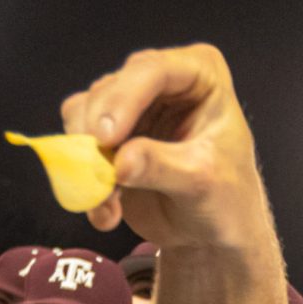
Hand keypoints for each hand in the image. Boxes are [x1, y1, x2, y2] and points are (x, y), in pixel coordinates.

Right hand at [60, 45, 277, 253]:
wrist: (211, 233)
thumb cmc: (226, 200)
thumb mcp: (202, 183)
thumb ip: (162, 167)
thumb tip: (120, 163)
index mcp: (200, 74)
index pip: (153, 69)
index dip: (124, 99)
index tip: (106, 139)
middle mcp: (161, 81)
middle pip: (110, 88)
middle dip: (96, 130)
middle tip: (97, 172)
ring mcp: (131, 107)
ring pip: (84, 111)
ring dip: (86, 158)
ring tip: (108, 200)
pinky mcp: (108, 136)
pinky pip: (76, 144)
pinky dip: (82, 177)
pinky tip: (106, 210)